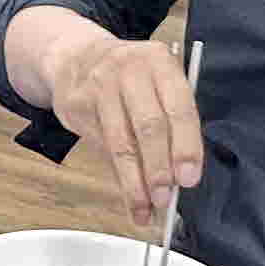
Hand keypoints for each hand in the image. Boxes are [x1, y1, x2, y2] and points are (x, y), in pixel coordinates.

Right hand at [41, 32, 201, 226]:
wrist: (76, 57)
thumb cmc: (129, 78)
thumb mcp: (156, 81)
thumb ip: (170, 120)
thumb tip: (180, 175)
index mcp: (160, 61)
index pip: (179, 108)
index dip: (186, 147)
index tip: (188, 179)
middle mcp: (130, 69)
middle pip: (149, 126)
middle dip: (158, 169)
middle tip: (165, 200)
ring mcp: (100, 86)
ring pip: (121, 143)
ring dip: (135, 182)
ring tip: (145, 208)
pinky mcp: (77, 104)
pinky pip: (101, 147)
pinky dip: (117, 176)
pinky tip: (128, 194)